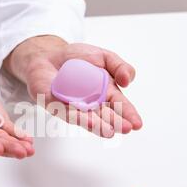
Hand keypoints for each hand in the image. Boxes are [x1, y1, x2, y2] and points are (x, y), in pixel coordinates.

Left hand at [4, 36, 142, 137]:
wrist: (49, 55)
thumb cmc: (78, 58)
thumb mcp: (104, 57)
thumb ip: (120, 66)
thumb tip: (128, 81)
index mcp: (106, 93)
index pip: (120, 105)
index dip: (129, 114)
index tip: (138, 124)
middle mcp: (92, 104)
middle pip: (106, 116)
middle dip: (116, 122)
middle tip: (126, 128)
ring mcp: (75, 107)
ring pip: (88, 119)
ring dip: (99, 126)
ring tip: (110, 132)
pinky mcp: (56, 106)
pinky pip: (68, 113)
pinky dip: (78, 118)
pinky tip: (88, 122)